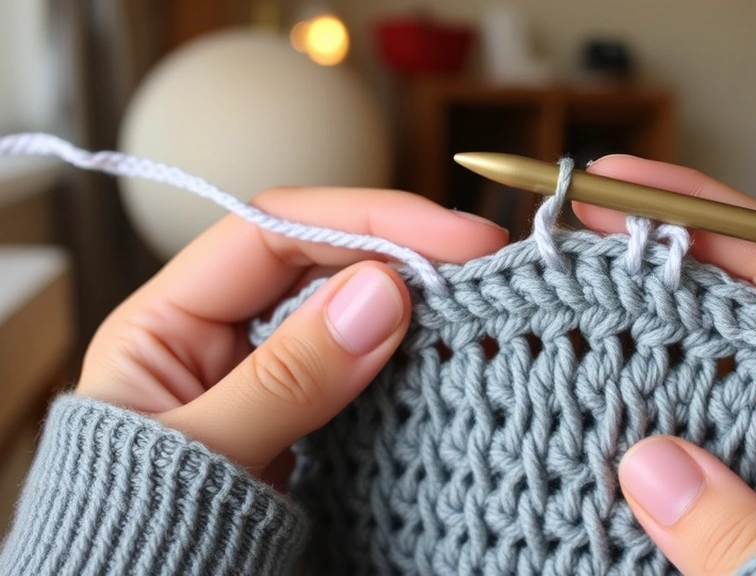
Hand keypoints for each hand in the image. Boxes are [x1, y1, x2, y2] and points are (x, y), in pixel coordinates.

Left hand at [76, 187, 507, 477]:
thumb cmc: (140, 538)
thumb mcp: (204, 458)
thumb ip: (285, 380)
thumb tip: (382, 294)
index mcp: (168, 322)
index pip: (273, 233)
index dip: (366, 222)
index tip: (449, 238)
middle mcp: (222, 334)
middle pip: (322, 260)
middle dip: (402, 254)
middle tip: (485, 265)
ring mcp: (269, 375)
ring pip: (351, 310)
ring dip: (416, 301)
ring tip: (482, 301)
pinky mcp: (307, 417)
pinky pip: (365, 367)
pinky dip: (411, 355)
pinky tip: (453, 351)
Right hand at [575, 156, 755, 575]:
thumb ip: (742, 540)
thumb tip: (649, 463)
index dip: (716, 220)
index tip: (625, 188)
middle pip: (749, 312)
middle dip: (661, 268)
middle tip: (568, 245)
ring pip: (711, 374)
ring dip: (641, 340)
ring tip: (559, 311)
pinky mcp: (753, 505)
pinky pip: (692, 439)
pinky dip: (640, 419)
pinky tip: (584, 408)